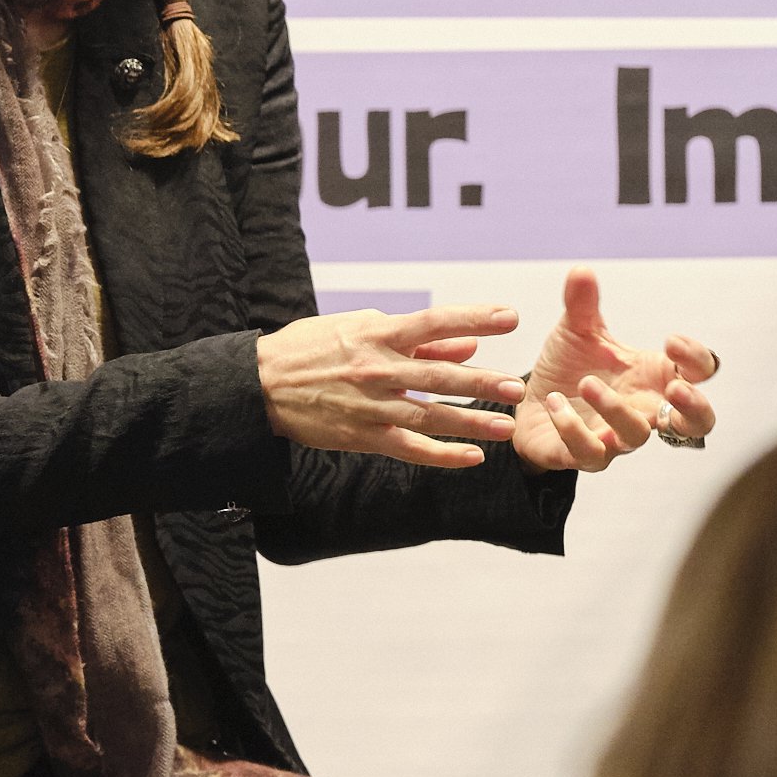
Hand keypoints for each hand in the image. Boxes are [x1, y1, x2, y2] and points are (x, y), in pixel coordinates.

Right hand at [258, 306, 522, 471]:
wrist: (261, 384)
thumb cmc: (314, 349)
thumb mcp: (360, 328)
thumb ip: (418, 341)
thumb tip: (467, 346)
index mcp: (377, 334)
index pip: (435, 322)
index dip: (474, 319)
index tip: (510, 317)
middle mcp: (377, 369)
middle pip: (437, 377)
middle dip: (479, 383)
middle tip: (515, 388)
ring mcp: (370, 406)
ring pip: (428, 417)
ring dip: (469, 423)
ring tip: (505, 427)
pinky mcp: (361, 436)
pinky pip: (408, 450)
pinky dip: (441, 456)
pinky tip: (472, 458)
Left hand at [504, 270, 723, 475]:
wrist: (530, 405)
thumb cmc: (567, 369)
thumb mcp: (575, 332)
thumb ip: (582, 306)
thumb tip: (581, 270)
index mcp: (652, 376)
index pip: (698, 373)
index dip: (696, 359)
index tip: (671, 341)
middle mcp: (644, 409)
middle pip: (696, 424)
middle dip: (694, 408)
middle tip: (676, 388)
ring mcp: (617, 437)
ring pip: (636, 435)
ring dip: (615, 409)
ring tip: (586, 383)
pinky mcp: (584, 455)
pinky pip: (590, 453)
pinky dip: (572, 429)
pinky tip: (554, 403)